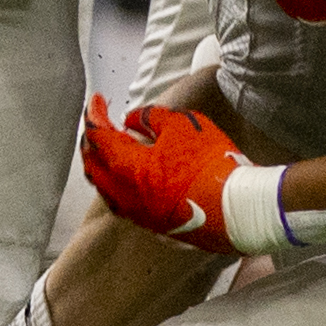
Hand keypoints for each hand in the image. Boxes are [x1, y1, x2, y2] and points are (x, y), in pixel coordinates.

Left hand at [79, 96, 253, 252]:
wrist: (234, 208)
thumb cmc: (209, 165)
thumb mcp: (181, 125)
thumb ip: (149, 117)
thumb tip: (131, 119)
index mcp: (126, 166)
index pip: (98, 136)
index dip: (95, 114)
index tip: (98, 101)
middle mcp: (123, 193)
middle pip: (92, 164)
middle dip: (91, 140)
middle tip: (98, 122)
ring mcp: (136, 212)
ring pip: (104, 186)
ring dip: (102, 164)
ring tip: (110, 148)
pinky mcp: (151, 223)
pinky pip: (120, 201)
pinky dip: (116, 183)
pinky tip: (128, 176)